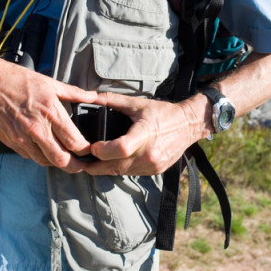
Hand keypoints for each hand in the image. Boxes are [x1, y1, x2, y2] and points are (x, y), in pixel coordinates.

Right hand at [0, 57, 98, 172]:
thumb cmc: (16, 79)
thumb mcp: (49, 83)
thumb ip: (74, 93)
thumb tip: (93, 96)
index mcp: (51, 113)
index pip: (74, 142)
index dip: (85, 150)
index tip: (89, 150)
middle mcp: (37, 129)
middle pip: (61, 159)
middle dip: (75, 166)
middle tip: (82, 166)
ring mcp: (22, 138)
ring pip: (45, 161)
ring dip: (57, 163)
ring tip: (65, 160)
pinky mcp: (11, 142)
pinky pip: (29, 156)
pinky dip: (40, 157)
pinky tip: (45, 151)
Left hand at [83, 92, 208, 175]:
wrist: (189, 125)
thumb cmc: (163, 113)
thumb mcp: (137, 103)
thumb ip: (112, 100)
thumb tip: (89, 97)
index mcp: (144, 134)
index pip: (120, 148)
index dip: (102, 150)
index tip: (92, 147)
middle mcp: (149, 154)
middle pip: (115, 166)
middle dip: (95, 166)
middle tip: (81, 162)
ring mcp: (152, 165)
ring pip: (121, 173)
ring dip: (106, 168)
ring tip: (94, 162)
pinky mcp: (155, 171)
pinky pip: (131, 173)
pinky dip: (121, 168)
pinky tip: (115, 161)